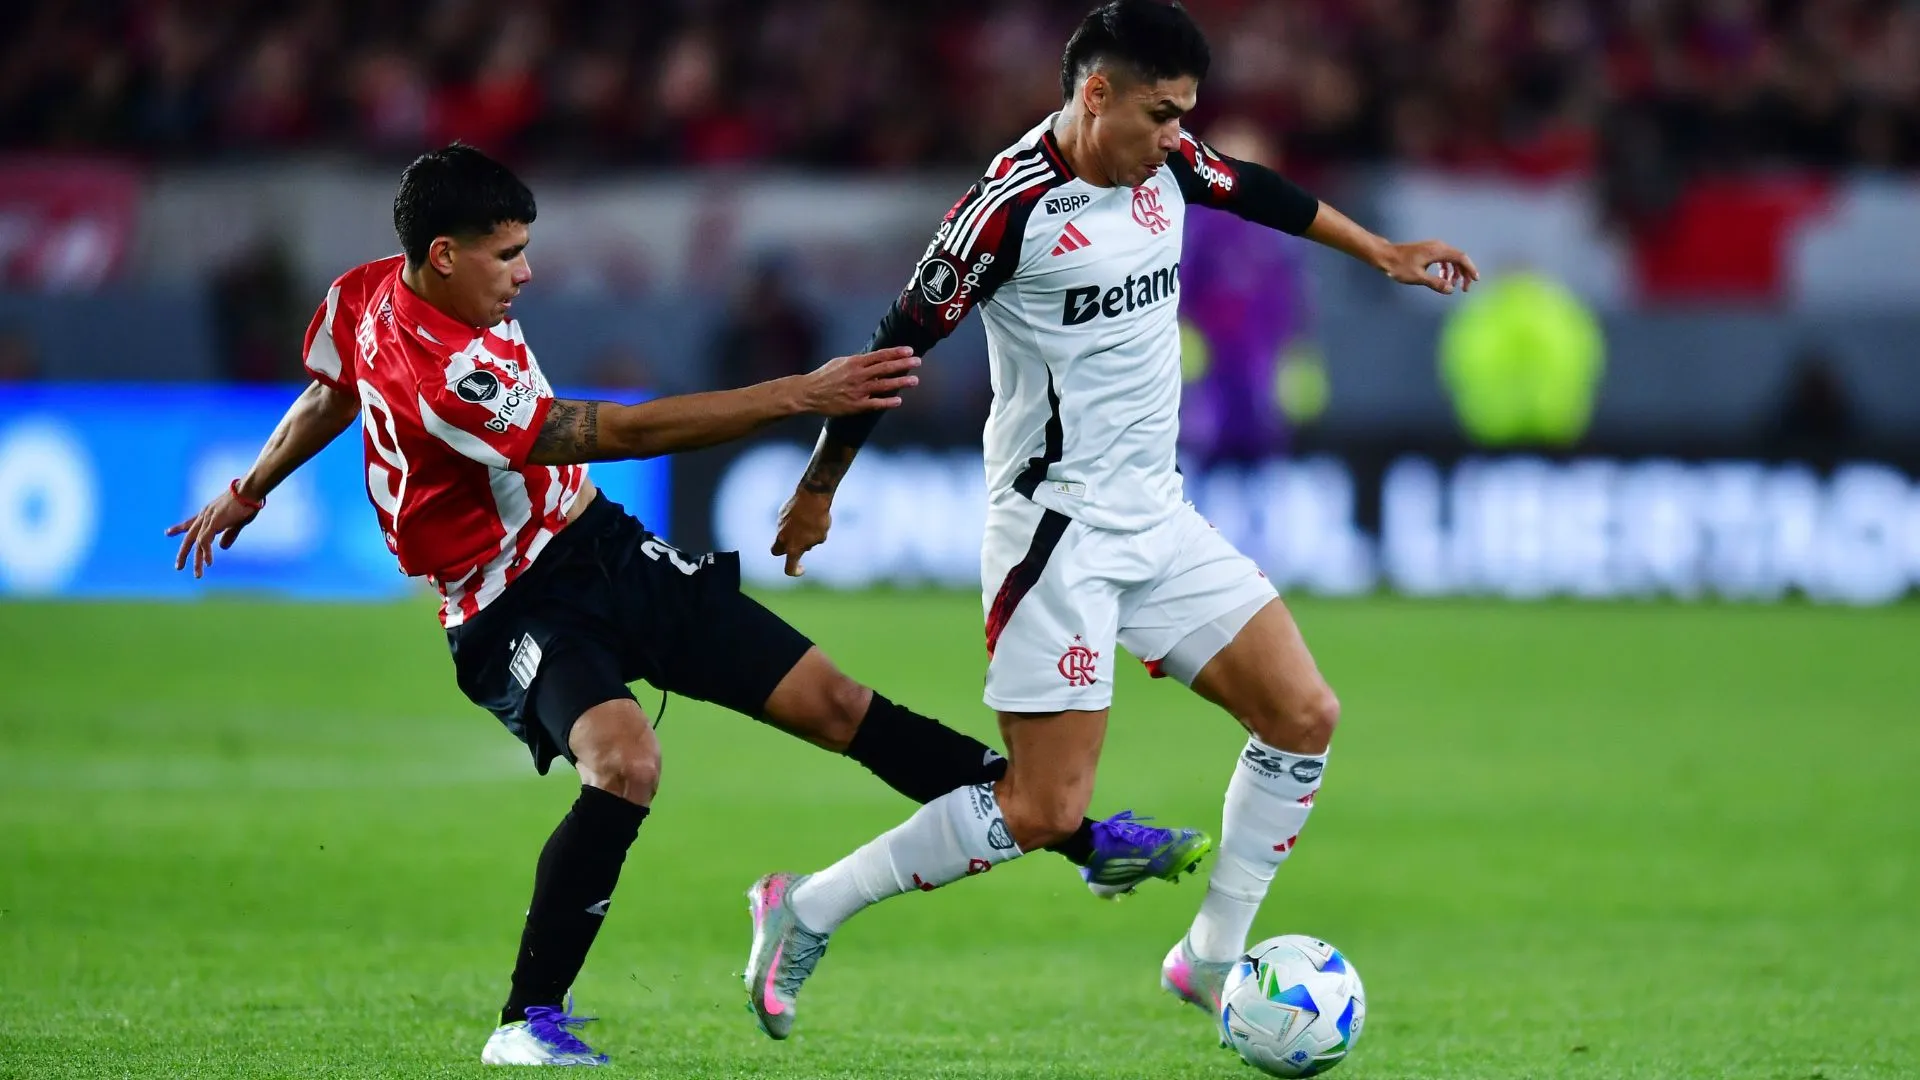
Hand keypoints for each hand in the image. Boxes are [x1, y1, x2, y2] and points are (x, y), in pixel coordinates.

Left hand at [166, 486, 260, 577]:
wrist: (249, 490)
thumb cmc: (247, 503)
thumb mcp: (237, 522)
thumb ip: (230, 535)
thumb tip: (222, 548)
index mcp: (209, 513)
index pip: (190, 523)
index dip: (179, 528)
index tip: (167, 533)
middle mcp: (204, 516)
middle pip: (189, 537)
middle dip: (183, 552)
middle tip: (178, 566)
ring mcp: (208, 519)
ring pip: (196, 543)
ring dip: (197, 560)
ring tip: (198, 574)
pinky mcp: (214, 522)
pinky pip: (205, 541)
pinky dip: (206, 553)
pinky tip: (208, 563)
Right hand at [771, 488, 831, 577]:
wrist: (812, 497)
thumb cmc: (819, 519)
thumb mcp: (820, 536)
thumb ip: (810, 543)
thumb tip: (806, 543)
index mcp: (793, 548)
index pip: (789, 568)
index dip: (795, 571)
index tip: (802, 568)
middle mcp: (783, 538)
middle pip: (776, 551)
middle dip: (784, 552)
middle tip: (797, 547)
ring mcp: (779, 525)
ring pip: (783, 534)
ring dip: (792, 534)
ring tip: (809, 525)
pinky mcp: (781, 513)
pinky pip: (785, 521)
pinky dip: (793, 522)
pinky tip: (805, 514)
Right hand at [799, 346, 920, 415]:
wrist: (808, 394)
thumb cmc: (824, 376)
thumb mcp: (840, 362)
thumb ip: (857, 361)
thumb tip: (873, 358)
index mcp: (855, 362)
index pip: (880, 355)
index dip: (896, 352)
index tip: (910, 350)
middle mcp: (858, 375)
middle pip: (886, 368)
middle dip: (904, 364)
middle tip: (918, 362)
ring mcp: (858, 391)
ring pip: (884, 385)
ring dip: (901, 382)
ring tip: (915, 380)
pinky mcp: (855, 405)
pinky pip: (875, 403)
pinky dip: (887, 402)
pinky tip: (899, 401)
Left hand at [1380, 240, 1479, 294]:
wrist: (1385, 256)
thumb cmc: (1399, 266)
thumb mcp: (1418, 277)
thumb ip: (1435, 283)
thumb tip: (1451, 289)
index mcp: (1438, 251)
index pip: (1461, 257)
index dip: (1470, 269)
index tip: (1475, 280)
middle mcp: (1438, 246)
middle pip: (1459, 258)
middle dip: (1464, 273)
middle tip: (1465, 288)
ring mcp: (1434, 247)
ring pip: (1452, 259)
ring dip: (1455, 272)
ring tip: (1453, 285)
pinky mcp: (1429, 250)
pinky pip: (1444, 259)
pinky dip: (1447, 268)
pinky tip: (1444, 278)